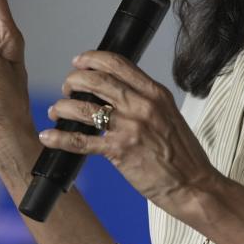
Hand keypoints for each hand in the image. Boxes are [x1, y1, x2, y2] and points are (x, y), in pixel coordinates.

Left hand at [40, 50, 221, 216]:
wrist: (193, 184)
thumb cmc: (182, 153)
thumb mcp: (168, 114)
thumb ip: (145, 100)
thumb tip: (117, 90)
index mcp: (155, 92)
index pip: (118, 63)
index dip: (92, 58)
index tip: (79, 61)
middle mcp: (142, 105)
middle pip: (96, 80)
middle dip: (74, 80)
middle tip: (67, 87)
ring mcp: (130, 128)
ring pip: (84, 108)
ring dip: (63, 107)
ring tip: (56, 110)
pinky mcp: (120, 151)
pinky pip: (81, 141)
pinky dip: (60, 138)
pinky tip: (49, 136)